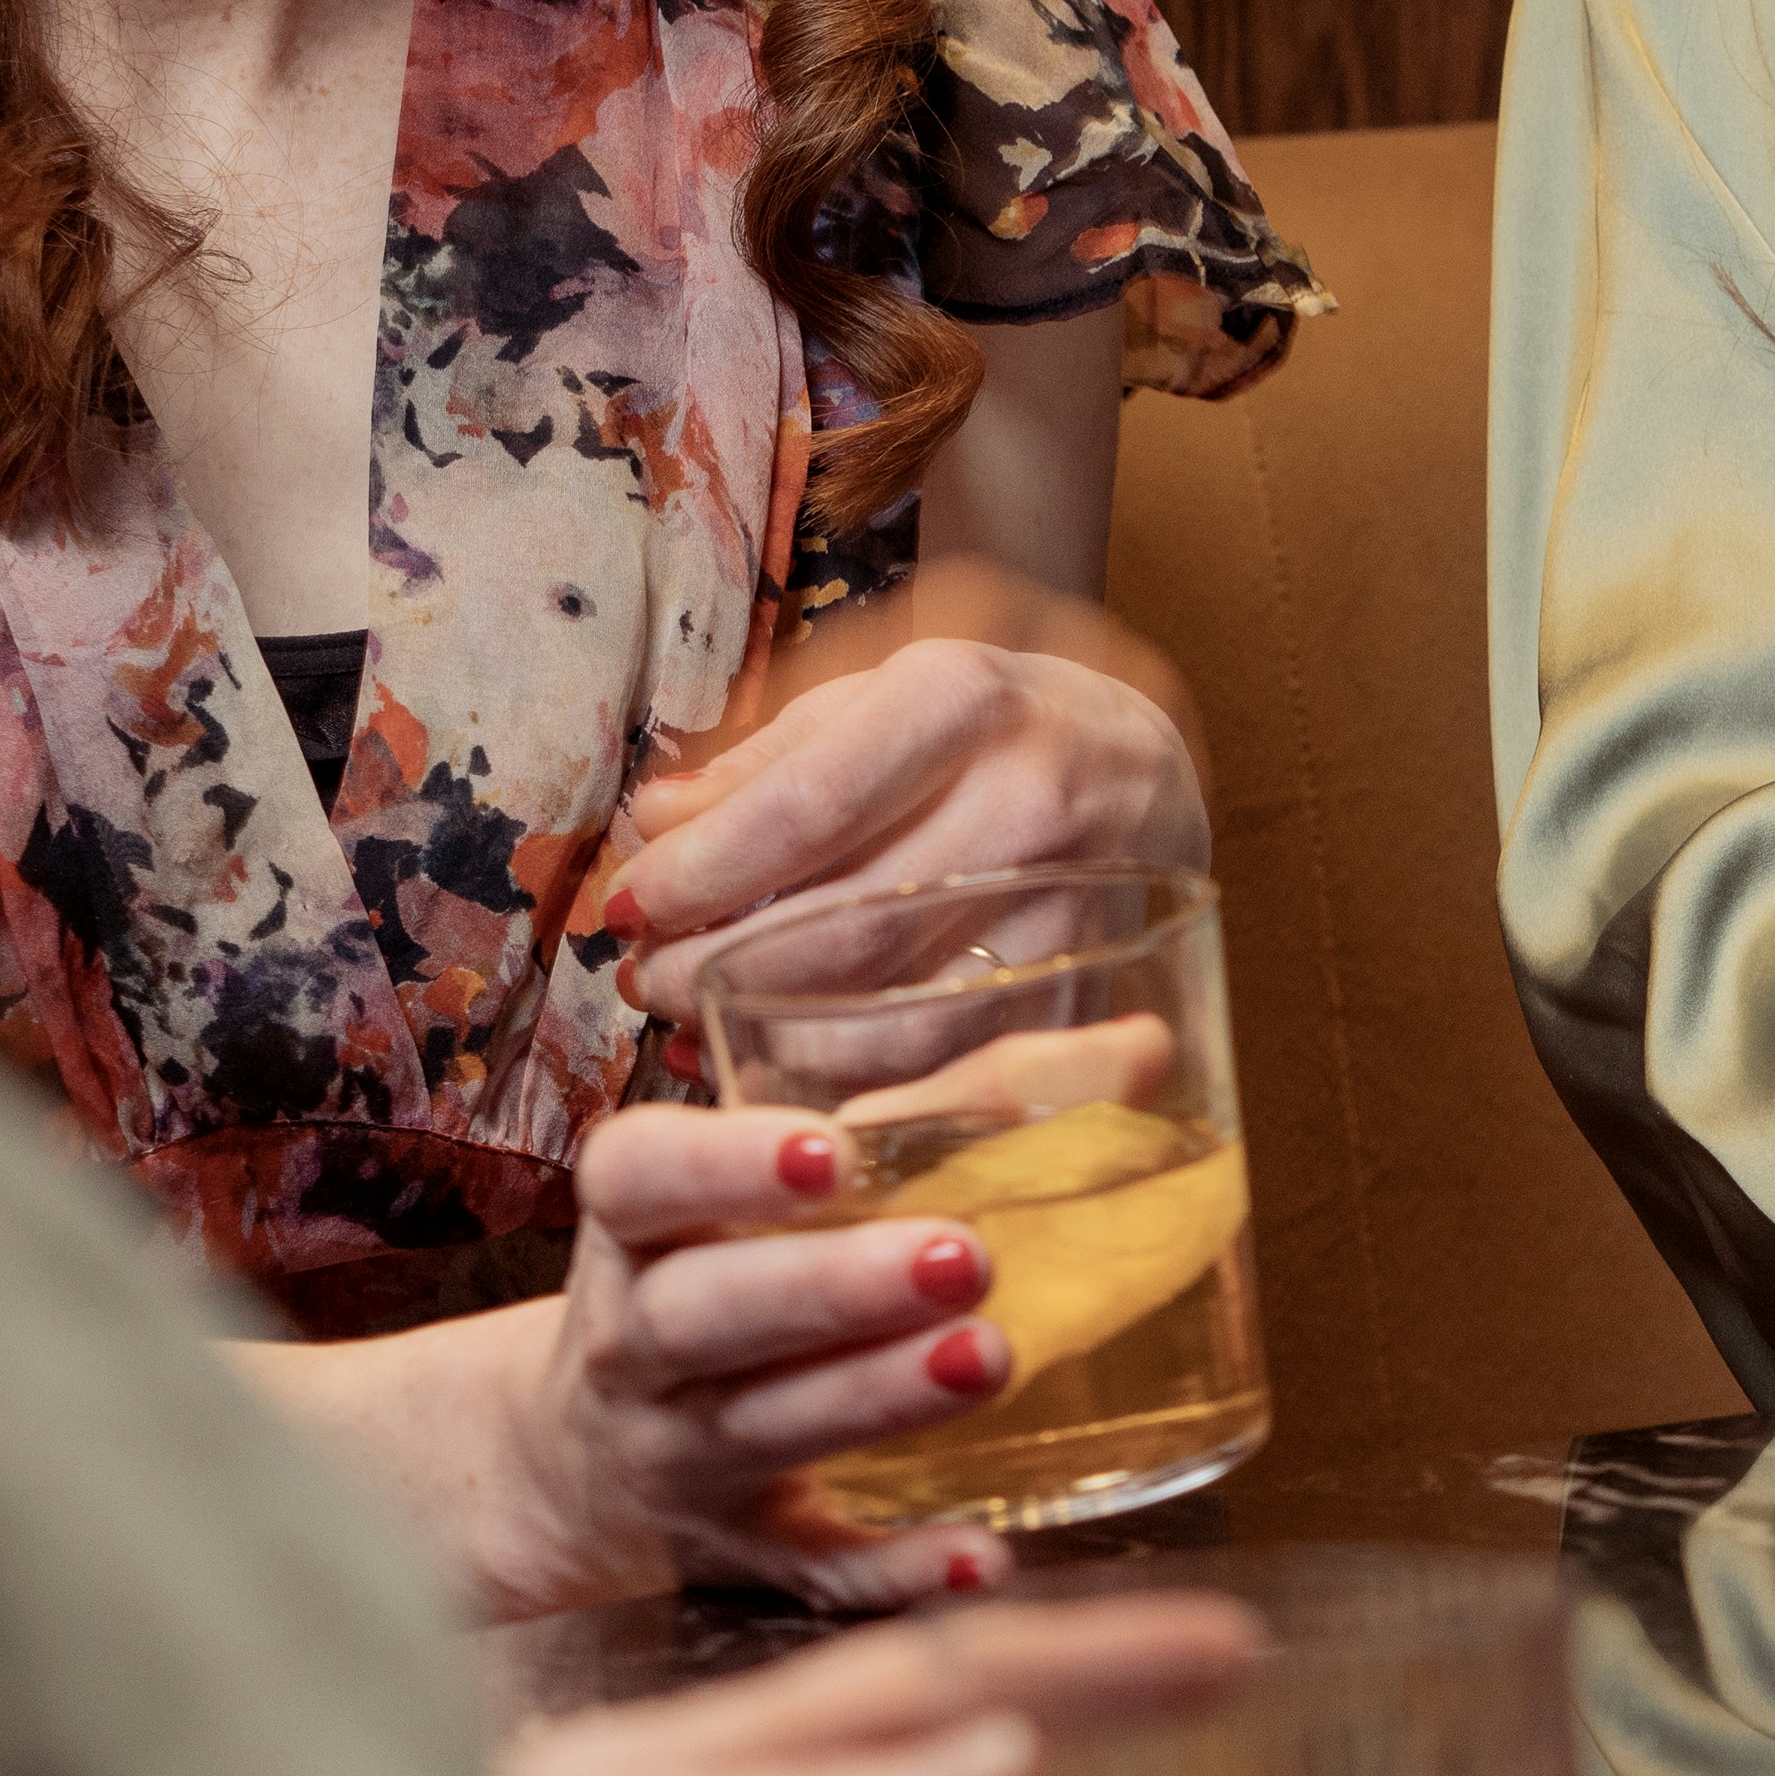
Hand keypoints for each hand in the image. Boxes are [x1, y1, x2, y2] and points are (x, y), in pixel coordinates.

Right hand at [465, 1101, 1047, 1613]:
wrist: (582, 1464)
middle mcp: (640, 1344)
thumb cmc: (732, 1271)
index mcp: (642, 1226)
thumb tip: (1143, 1047)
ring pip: (763, 1429)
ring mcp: (683, 1455)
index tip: (831, 1152)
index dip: (722, 1164)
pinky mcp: (744, 1551)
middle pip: (705, 1312)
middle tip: (967, 1256)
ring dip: (874, 1399)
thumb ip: (951, 1106)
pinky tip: (979, 1554)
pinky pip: (816, 1567)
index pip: (638, 1177)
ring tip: (988, 1359)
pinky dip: (894, 1570)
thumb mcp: (790, 1185)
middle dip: (832, 1285)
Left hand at [606, 636, 1207, 1018]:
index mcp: (967, 703)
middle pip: (843, 931)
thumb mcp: (878, 683)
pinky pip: (955, 1076)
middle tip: (649, 977)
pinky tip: (785, 1070)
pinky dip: (854, 1092)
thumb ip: (764, 754)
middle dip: (715, 969)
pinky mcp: (1091, 997)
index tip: (627, 906)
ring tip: (702, 1022)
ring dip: (774, 1043)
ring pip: (897, 1025)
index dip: (698, 874)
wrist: (1147, 757)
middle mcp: (1031, 804)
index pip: (805, 809)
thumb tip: (653, 826)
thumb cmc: (984, 719)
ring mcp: (1073, 912)